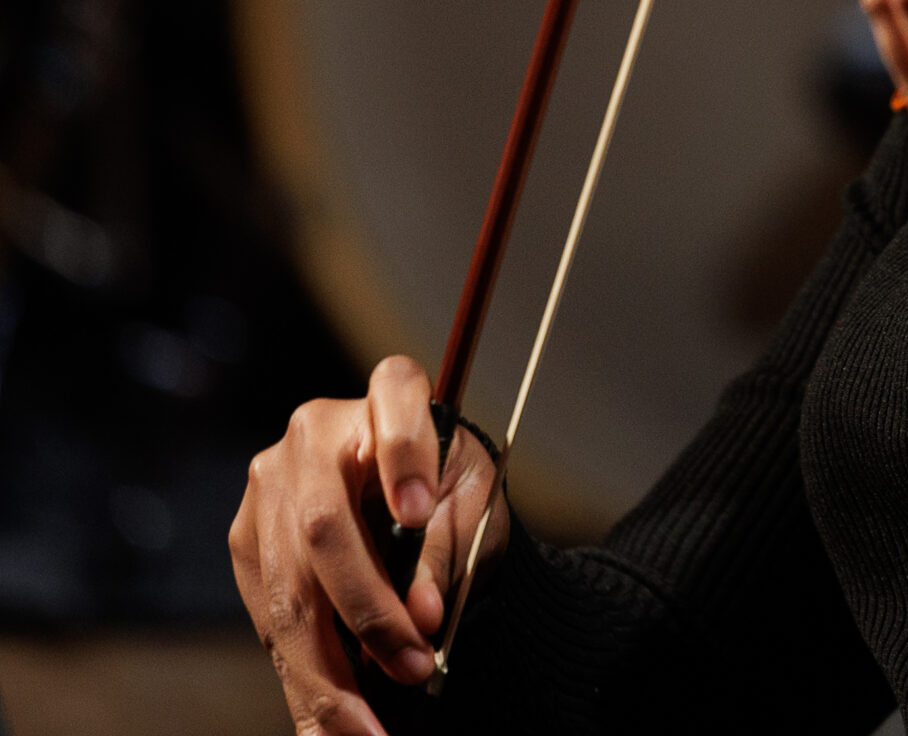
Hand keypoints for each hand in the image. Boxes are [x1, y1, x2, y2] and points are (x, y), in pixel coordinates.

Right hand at [229, 355, 507, 735]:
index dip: (402, 453)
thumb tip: (420, 616)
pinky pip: (271, 622)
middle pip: (326, 526)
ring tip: (366, 730)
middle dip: (368, 614)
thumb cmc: (449, 494)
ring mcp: (270, 488)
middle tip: (413, 667)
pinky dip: (303, 681)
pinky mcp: (246, 543)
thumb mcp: (472, 505)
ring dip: (329, 671)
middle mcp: (314, 433)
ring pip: (291, 589)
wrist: (410, 505)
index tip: (418, 509)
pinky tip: (330, 727)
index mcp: (387, 395)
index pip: (395, 399)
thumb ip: (447, 548)